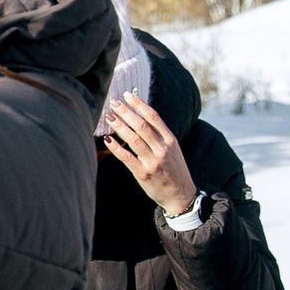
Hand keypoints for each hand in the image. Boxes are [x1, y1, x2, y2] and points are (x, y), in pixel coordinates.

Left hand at [103, 91, 199, 216]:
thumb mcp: (172, 149)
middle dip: (125, 112)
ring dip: (119, 126)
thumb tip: (141, 116)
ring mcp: (153, 161)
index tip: (127, 95)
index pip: (153, 116)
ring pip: (133, 139)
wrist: (181, 195)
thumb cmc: (174, 169)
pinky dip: (116, 147)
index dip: (139, 104)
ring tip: (108, 117)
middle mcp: (162, 148)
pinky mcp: (143, 174)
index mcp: (170, 139)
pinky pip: (127, 158)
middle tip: (113, 102)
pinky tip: (108, 139)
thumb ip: (159, 134)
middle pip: (141, 125)